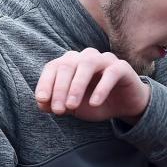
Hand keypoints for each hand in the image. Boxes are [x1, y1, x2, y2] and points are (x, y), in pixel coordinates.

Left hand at [35, 48, 149, 121]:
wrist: (124, 107)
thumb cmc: (95, 103)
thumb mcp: (73, 107)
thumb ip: (56, 104)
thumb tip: (41, 104)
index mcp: (71, 62)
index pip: (53, 67)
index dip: (45, 83)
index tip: (43, 101)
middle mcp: (85, 57)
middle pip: (67, 65)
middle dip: (60, 89)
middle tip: (58, 110)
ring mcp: (105, 59)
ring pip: (87, 64)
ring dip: (76, 86)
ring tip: (72, 106)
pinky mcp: (122, 67)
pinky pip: (111, 73)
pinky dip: (101, 88)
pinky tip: (94, 103)